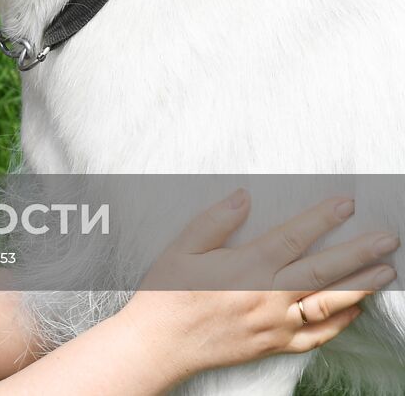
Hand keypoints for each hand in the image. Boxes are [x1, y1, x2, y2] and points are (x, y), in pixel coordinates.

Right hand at [122, 190, 396, 378]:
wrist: (160, 343)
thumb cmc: (166, 295)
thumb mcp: (181, 249)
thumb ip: (214, 221)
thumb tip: (243, 197)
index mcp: (245, 268)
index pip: (293, 237)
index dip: (321, 218)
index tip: (345, 204)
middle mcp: (267, 297)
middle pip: (323, 271)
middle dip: (359, 253)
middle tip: (388, 239)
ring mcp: (274, 324)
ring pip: (328, 304)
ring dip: (361, 286)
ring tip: (385, 271)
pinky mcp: (274, 344)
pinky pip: (316, 336)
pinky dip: (340, 323)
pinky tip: (354, 309)